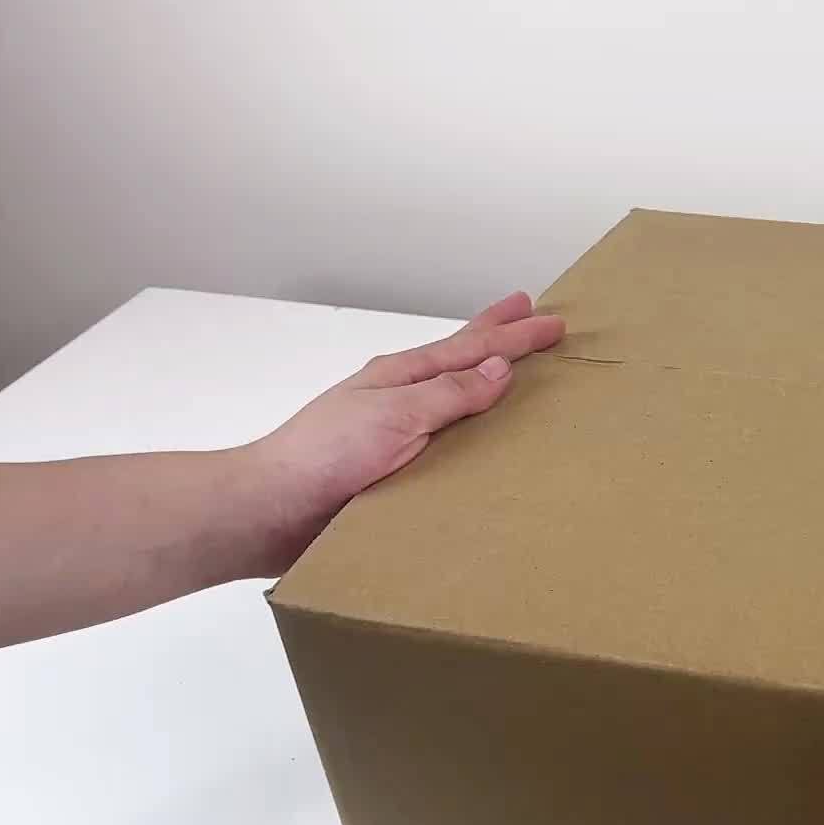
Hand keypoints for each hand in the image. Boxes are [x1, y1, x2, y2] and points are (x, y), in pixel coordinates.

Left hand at [233, 292, 564, 575]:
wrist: (270, 510)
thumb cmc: (325, 455)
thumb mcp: (393, 416)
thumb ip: (448, 394)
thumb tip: (499, 368)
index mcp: (402, 378)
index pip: (471, 349)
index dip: (514, 337)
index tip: (553, 322)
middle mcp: (401, 400)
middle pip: (460, 361)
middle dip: (498, 339)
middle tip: (532, 315)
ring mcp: (394, 435)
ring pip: (452, 401)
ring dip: (485, 383)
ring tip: (514, 371)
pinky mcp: (391, 473)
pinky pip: (442, 445)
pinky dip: (468, 433)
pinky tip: (479, 443)